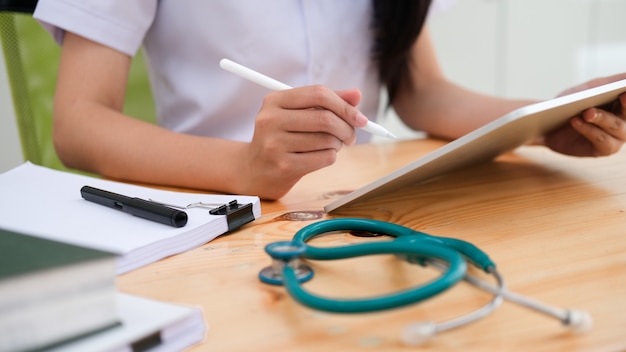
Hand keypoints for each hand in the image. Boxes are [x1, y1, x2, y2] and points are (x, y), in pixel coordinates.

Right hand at [241, 86, 366, 198]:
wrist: (253, 170)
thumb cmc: (282, 138)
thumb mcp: (298, 114)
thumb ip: (327, 102)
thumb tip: (357, 95)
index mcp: (274, 100)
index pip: (319, 94)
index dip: (345, 105)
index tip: (360, 118)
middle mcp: (271, 120)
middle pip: (325, 118)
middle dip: (347, 128)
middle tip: (350, 136)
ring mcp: (275, 144)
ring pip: (328, 140)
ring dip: (337, 144)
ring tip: (330, 146)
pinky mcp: (283, 166)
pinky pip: (324, 158)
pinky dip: (330, 157)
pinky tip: (320, 157)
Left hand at [542, 73, 625, 156]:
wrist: (550, 127)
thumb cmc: (570, 105)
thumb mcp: (585, 90)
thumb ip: (606, 84)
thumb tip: (625, 77)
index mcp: (622, 102)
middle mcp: (625, 119)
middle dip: (625, 104)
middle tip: (621, 95)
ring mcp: (618, 136)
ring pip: (616, 126)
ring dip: (601, 117)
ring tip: (586, 112)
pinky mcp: (605, 149)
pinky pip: (602, 139)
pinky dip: (588, 129)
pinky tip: (575, 121)